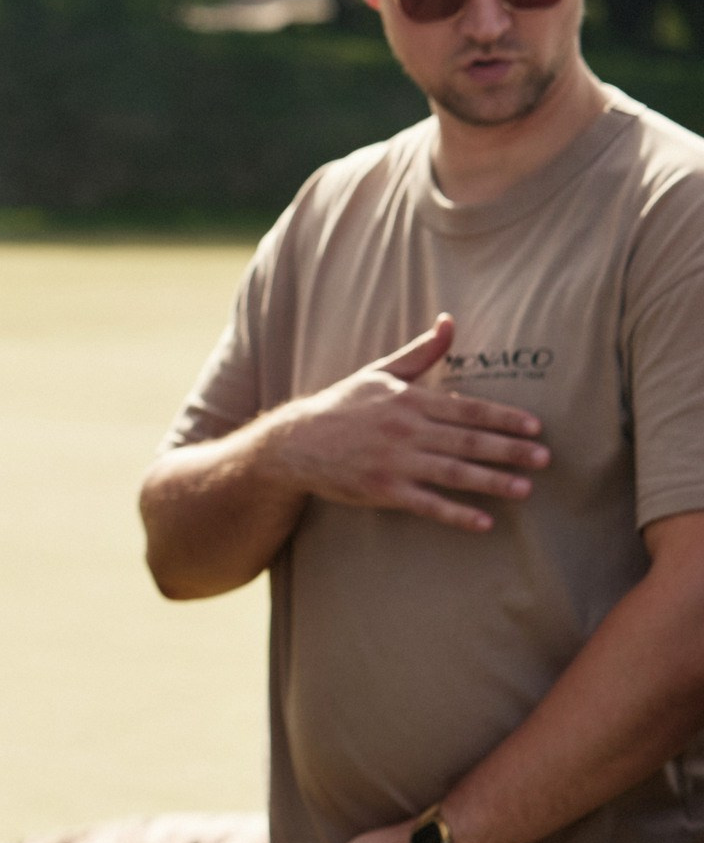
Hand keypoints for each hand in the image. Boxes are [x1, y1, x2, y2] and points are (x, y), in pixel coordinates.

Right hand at [268, 315, 547, 531]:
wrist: (295, 443)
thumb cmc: (342, 406)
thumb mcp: (380, 373)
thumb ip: (421, 352)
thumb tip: (450, 321)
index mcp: (410, 400)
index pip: (468, 408)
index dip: (505, 418)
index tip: (536, 426)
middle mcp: (406, 431)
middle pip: (468, 441)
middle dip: (510, 450)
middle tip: (545, 458)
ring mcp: (395, 463)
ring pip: (454, 473)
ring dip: (493, 482)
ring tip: (526, 489)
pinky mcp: (383, 491)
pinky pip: (427, 505)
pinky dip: (457, 514)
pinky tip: (485, 522)